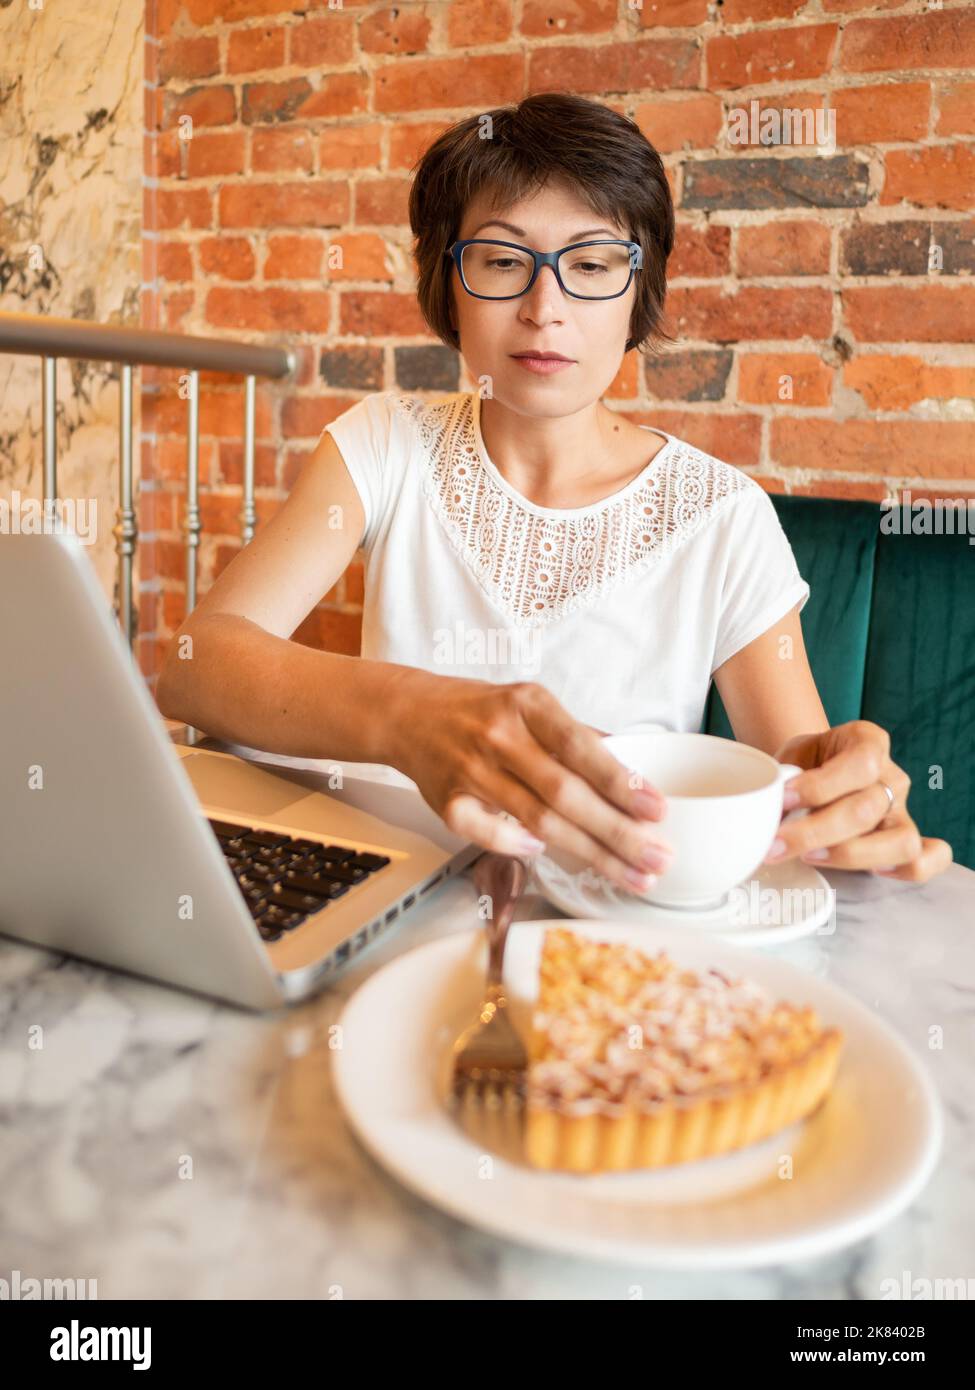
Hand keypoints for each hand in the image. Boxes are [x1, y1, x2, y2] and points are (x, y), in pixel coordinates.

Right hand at [390, 674, 672, 892]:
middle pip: (565, 794)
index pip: (581, 748)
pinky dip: (514, 845)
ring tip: (630, 873)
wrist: (412, 714)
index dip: (622, 782)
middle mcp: (500, 735)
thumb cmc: (482, 712)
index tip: (657, 811)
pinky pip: (484, 832)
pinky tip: (543, 853)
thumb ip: (578, 737)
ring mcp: (470, 769)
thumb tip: (633, 771)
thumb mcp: (532, 706)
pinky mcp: (446, 800)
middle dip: (618, 832)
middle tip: (657, 857)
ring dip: (589, 852)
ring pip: (536, 820)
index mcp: (528, 705)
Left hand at [763, 719, 952, 881]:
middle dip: (814, 832)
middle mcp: (892, 776)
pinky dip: (907, 871)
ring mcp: (902, 812)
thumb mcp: (788, 756)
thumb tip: (764, 812)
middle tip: (774, 845)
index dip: (821, 787)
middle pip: (867, 810)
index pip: (860, 764)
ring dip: (850, 855)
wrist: (810, 772)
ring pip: (899, 842)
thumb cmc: (801, 765)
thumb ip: (780, 778)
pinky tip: (874, 872)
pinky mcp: (902, 842)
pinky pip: (925, 861)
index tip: (782, 799)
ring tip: (807, 858)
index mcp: (866, 741)